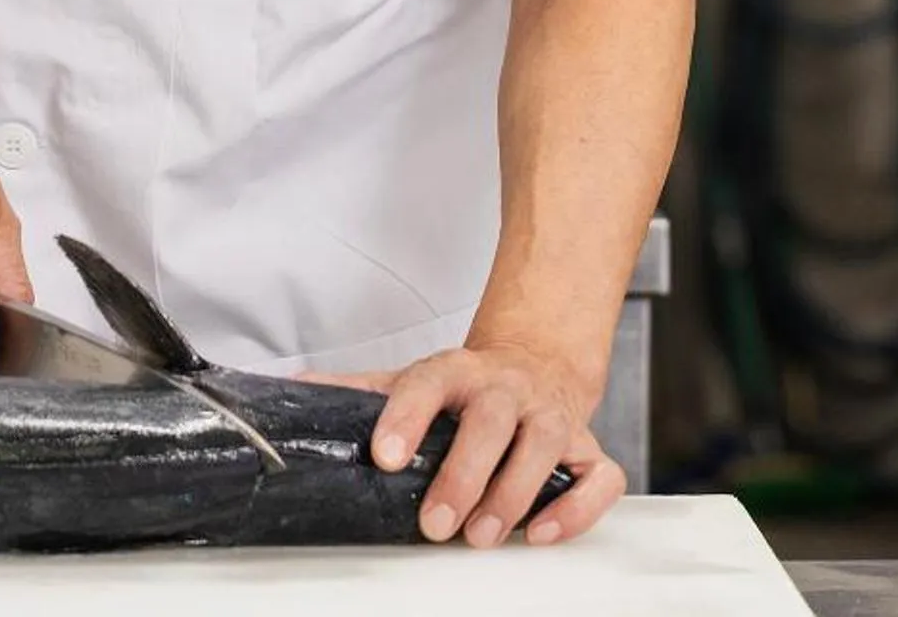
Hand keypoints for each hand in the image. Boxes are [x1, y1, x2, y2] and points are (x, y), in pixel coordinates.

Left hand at [329, 339, 625, 547]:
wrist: (534, 361)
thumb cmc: (468, 386)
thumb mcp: (414, 380)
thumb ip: (362, 391)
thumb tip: (299, 391)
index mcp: (457, 371)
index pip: (427, 383)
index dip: (406, 417)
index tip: (383, 455)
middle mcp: (506, 388)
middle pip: (489, 421)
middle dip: (462, 475)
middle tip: (435, 522)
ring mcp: (551, 415)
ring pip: (542, 446)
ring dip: (513, 494)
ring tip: (483, 534)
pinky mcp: (587, 447)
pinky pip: (598, 476)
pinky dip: (578, 508)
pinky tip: (543, 532)